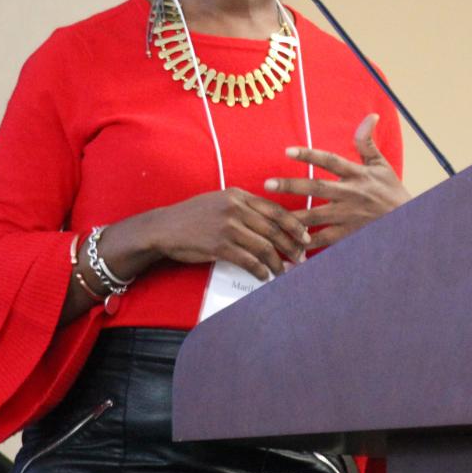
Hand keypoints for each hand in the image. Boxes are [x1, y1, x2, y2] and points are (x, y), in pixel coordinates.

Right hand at [147, 188, 310, 279]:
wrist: (165, 227)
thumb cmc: (194, 216)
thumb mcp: (220, 201)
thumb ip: (244, 207)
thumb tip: (271, 223)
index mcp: (238, 195)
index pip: (275, 210)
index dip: (294, 225)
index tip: (306, 237)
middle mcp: (235, 208)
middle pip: (274, 229)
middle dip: (291, 246)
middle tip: (301, 258)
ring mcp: (227, 227)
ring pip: (264, 247)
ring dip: (277, 263)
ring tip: (284, 272)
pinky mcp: (219, 246)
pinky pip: (248, 260)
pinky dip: (260, 271)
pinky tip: (264, 277)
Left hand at [263, 114, 409, 249]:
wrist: (408, 223)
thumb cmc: (391, 192)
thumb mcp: (381, 165)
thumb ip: (368, 143)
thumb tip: (371, 116)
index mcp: (357, 175)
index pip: (330, 161)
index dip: (309, 155)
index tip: (287, 151)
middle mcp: (350, 194)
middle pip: (316, 189)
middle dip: (291, 186)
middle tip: (267, 184)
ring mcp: (348, 217)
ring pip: (315, 217)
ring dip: (292, 217)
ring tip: (271, 217)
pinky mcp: (348, 235)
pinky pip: (324, 240)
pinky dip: (307, 243)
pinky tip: (289, 243)